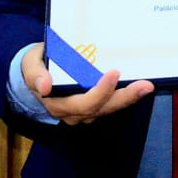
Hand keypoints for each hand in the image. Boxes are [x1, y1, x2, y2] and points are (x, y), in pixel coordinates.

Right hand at [20, 42, 153, 124]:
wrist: (35, 73)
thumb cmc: (36, 65)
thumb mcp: (30, 65)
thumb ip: (36, 75)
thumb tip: (44, 86)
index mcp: (58, 103)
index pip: (83, 103)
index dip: (100, 92)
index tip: (114, 73)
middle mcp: (73, 112)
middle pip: (102, 109)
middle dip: (124, 98)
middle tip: (145, 86)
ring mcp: (84, 110)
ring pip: (109, 108)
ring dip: (128, 98)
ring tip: (146, 86)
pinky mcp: (93, 104)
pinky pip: (110, 104)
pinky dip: (124, 96)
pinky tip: (139, 87)